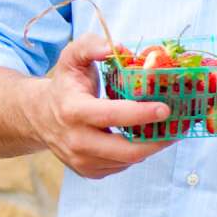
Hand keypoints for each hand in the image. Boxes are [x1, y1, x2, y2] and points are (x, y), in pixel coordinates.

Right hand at [23, 33, 176, 178]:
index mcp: (73, 111)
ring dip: (151, 147)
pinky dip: (137, 154)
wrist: (39, 116)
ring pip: (127, 161)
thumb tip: (115, 47)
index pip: (112, 116)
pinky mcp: (89, 171)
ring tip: (167, 131)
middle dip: (157, 141)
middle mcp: (76, 141)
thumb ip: (90, 45)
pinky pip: (122, 166)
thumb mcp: (72, 58)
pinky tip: (144, 138)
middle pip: (126, 150)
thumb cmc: (65, 85)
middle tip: (177, 127)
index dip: (141, 114)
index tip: (166, 109)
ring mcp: (81, 160)